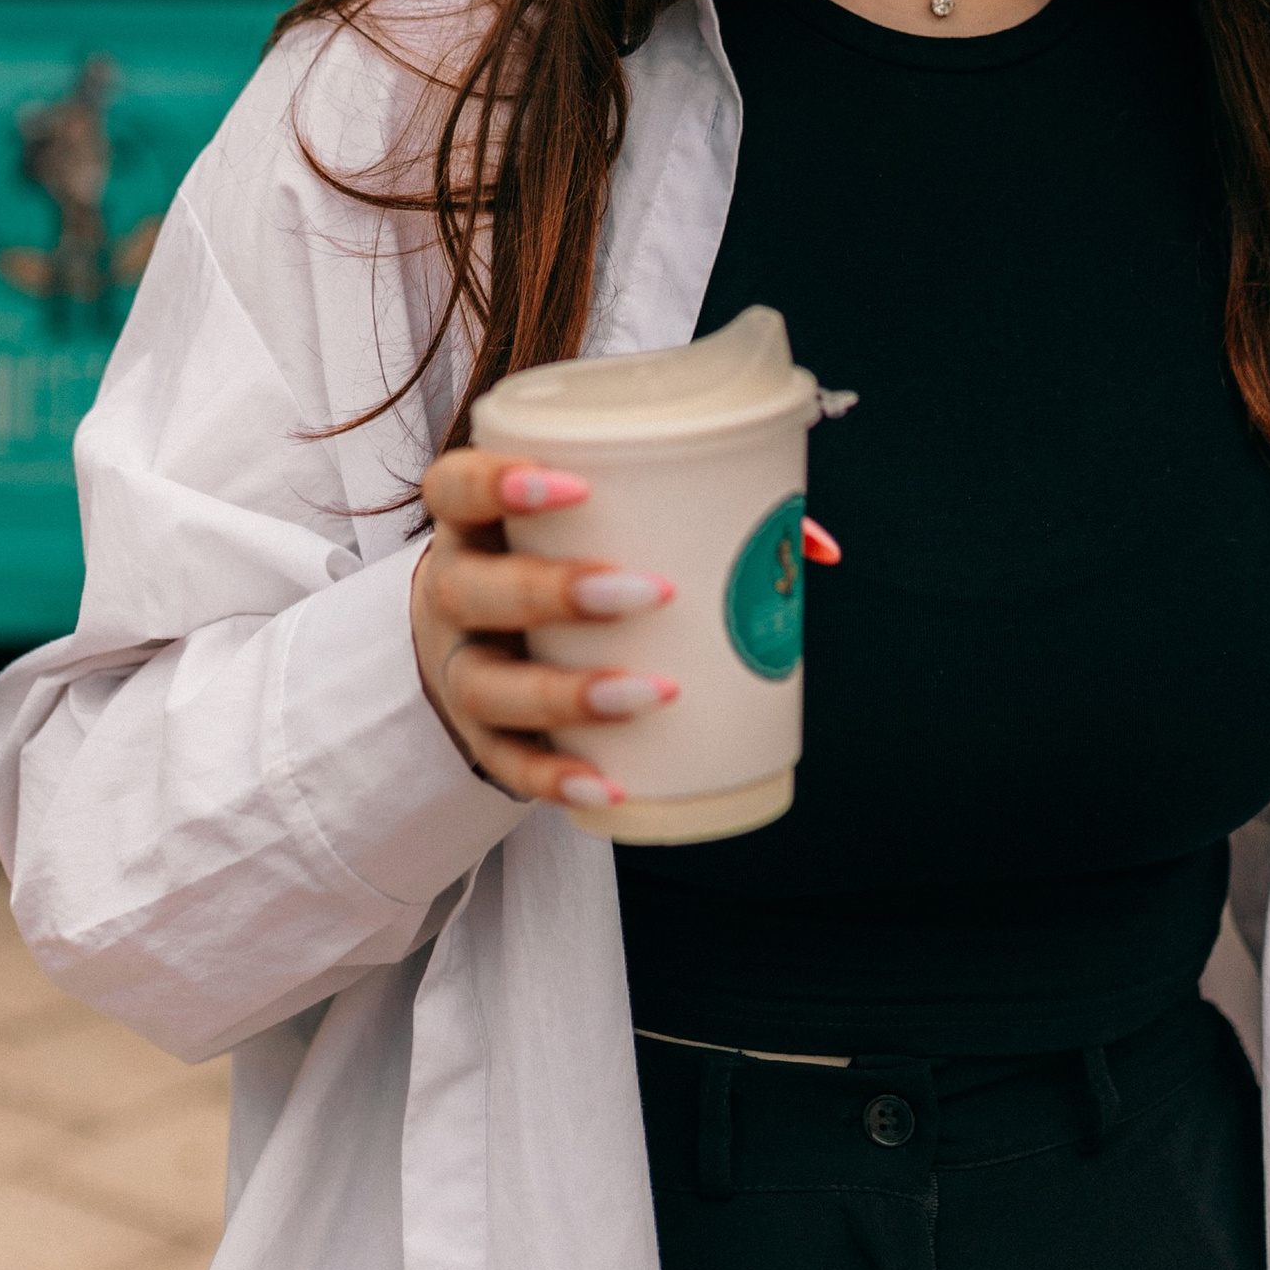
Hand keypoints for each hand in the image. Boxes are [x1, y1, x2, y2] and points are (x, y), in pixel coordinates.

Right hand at [412, 448, 676, 808]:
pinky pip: (504, 761)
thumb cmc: (568, 556)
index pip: (453, 485)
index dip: (499, 482)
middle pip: (472, 588)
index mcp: (472, 520)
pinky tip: (610, 787)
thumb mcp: (601, 522)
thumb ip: (705, 519)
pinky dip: (553, 777)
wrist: (485, 634)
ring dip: (567, 692)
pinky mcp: (478, 735)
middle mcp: (451, 591)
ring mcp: (459, 667)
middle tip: (652, 591)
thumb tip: (818, 550)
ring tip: (653, 693)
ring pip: (488, 685)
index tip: (579, 487)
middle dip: (555, 591)